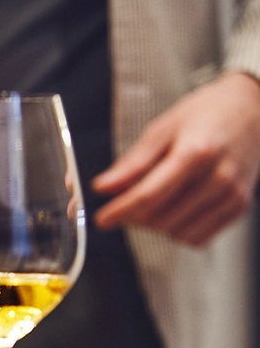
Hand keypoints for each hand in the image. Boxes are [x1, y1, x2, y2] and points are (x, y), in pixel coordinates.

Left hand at [93, 72, 259, 246]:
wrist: (253, 109)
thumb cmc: (205, 115)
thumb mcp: (163, 129)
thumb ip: (133, 163)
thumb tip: (102, 187)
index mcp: (196, 153)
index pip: (149, 195)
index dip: (120, 211)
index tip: (101, 219)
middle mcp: (218, 177)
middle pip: (161, 218)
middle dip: (135, 215)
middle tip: (128, 200)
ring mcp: (232, 195)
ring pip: (177, 233)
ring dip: (156, 224)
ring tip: (156, 199)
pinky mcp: (240, 207)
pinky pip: (198, 238)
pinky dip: (179, 230)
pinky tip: (176, 208)